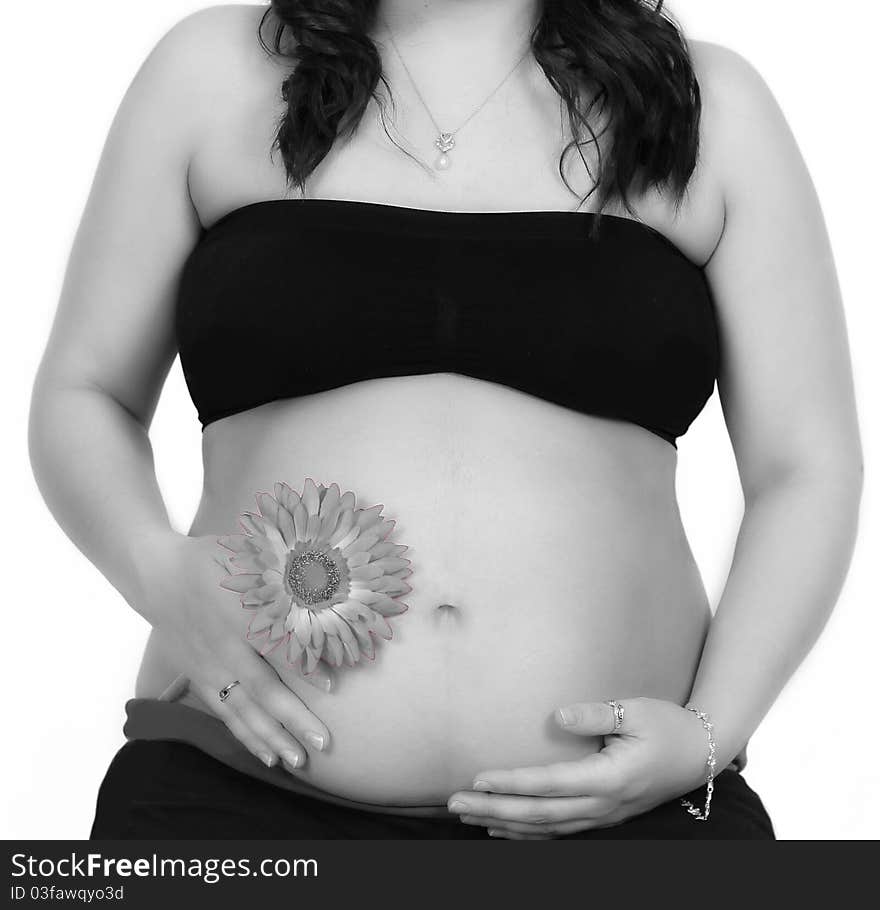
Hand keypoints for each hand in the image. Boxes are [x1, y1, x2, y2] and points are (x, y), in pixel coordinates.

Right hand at [136, 532, 331, 772]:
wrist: (158, 575)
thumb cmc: (215, 559)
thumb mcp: (250, 556)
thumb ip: (286, 571)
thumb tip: (331, 580)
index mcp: (238, 611)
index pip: (275, 644)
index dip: (303, 666)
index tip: (332, 685)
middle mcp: (223, 645)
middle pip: (262, 688)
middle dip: (293, 717)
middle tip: (324, 741)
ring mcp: (209, 666)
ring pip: (243, 709)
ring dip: (272, 737)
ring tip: (300, 761)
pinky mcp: (199, 679)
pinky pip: (226, 713)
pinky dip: (248, 736)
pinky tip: (270, 756)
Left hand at [447, 697, 711, 838]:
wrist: (701, 753)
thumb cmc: (667, 725)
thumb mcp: (635, 711)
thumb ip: (596, 715)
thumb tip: (556, 716)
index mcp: (608, 778)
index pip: (549, 785)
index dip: (512, 784)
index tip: (478, 779)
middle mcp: (602, 805)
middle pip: (539, 814)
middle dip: (493, 809)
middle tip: (454, 803)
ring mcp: (603, 815)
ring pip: (545, 829)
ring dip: (504, 823)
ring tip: (466, 816)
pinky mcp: (603, 815)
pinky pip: (558, 831)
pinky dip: (527, 834)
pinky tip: (502, 828)